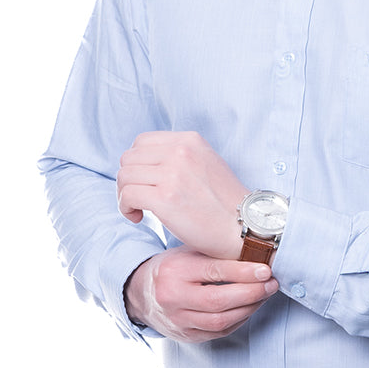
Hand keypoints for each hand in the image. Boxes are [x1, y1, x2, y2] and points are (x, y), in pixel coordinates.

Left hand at [117, 131, 247, 258]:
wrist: (243, 227)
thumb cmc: (223, 203)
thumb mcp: (206, 163)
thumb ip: (179, 156)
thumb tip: (146, 162)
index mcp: (190, 140)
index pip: (142, 141)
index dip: (137, 163)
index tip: (145, 181)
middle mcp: (180, 151)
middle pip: (129, 158)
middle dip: (128, 180)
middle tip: (138, 198)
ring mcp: (172, 173)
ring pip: (124, 176)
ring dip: (125, 195)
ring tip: (138, 210)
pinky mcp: (165, 198)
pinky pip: (127, 195)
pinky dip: (126, 208)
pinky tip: (138, 218)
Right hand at [124, 248, 277, 342]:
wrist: (141, 293)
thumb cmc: (172, 267)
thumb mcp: (187, 253)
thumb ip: (214, 254)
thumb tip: (254, 250)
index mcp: (174, 271)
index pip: (213, 272)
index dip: (243, 272)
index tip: (265, 269)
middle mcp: (173, 298)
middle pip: (218, 301)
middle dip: (251, 293)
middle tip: (272, 283)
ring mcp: (178, 321)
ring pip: (221, 321)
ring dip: (249, 308)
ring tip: (265, 294)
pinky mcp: (186, 336)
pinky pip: (219, 332)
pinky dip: (239, 320)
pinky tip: (250, 307)